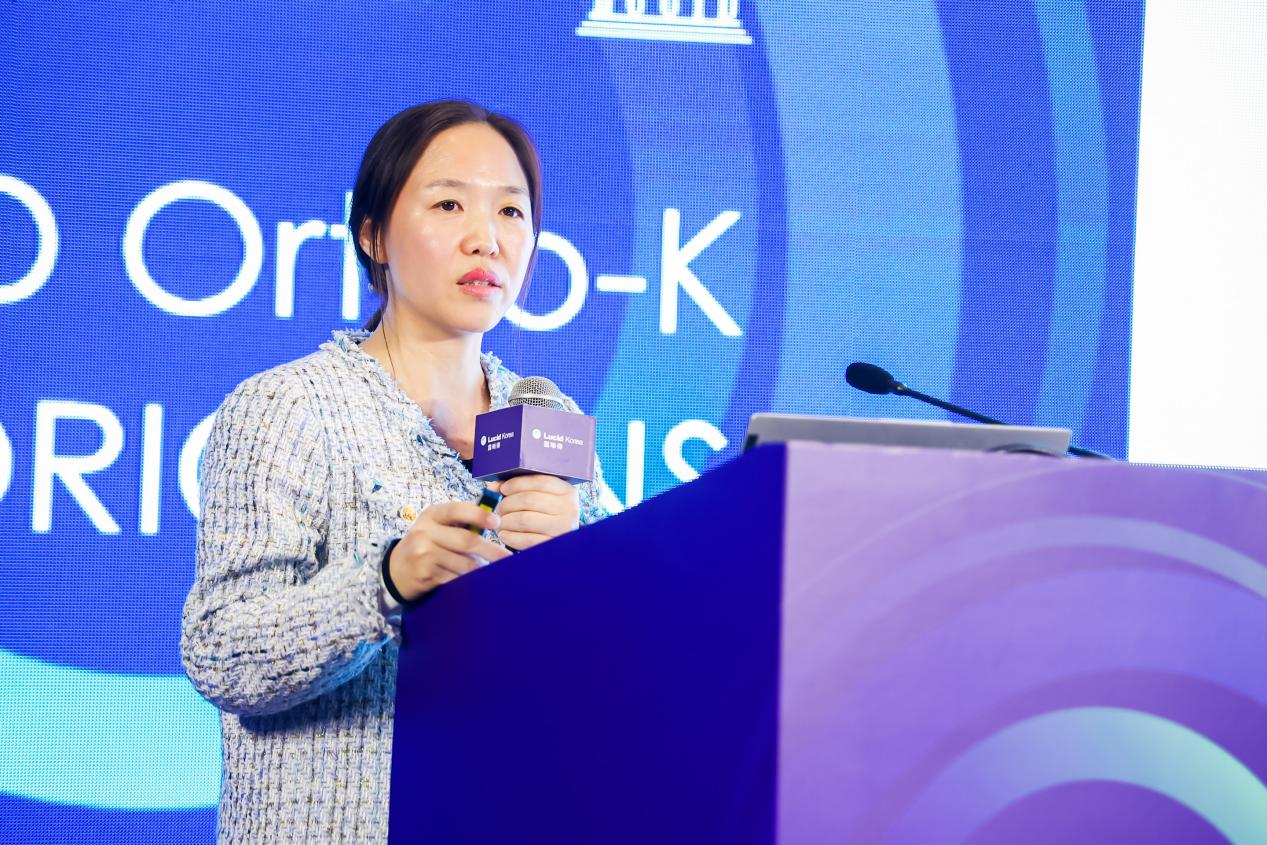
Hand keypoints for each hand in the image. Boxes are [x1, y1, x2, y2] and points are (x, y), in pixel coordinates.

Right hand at [387, 501, 511, 601]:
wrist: (396, 569)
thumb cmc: (426, 543)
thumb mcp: (436, 525)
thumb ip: (460, 522)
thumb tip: (495, 522)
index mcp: (431, 515)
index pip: (457, 510)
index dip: (479, 515)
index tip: (497, 522)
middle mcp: (425, 532)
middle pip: (466, 541)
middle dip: (491, 550)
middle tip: (507, 557)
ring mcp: (423, 555)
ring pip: (463, 563)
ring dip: (480, 568)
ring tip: (488, 568)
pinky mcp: (425, 575)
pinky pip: (455, 578)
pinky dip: (468, 580)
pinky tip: (474, 580)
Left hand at [488, 474, 580, 550]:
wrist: (562, 545)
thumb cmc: (546, 516)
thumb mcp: (541, 498)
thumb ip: (519, 488)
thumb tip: (493, 487)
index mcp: (567, 491)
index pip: (540, 481)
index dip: (517, 483)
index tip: (503, 488)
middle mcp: (569, 509)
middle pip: (529, 500)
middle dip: (507, 503)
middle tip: (498, 509)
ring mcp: (562, 528)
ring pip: (524, 519)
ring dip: (506, 520)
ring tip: (500, 522)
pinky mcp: (552, 544)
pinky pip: (526, 540)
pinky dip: (510, 537)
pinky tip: (504, 534)